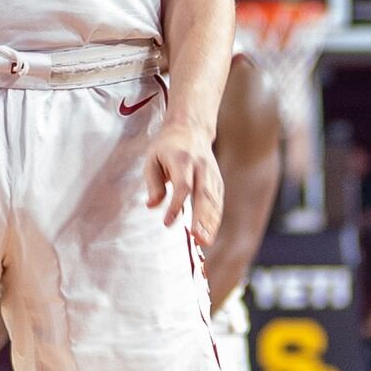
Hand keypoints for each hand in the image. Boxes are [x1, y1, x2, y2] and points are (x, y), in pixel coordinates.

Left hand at [136, 116, 222, 242]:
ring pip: (213, 201)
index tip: (167, 223)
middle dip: (201, 219)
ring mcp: (212, 174)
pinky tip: (210, 234)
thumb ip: (153, 183)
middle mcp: (201, 167)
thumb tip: (152, 206)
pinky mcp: (217, 181)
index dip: (176, 205)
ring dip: (210, 223)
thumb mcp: (152, 159)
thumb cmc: (167, 146)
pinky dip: (215, 219)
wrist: (191, 128)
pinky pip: (218, 202)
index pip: (182, 186)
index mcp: (182, 160)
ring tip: (205, 243)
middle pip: (203, 195)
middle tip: (197, 239)